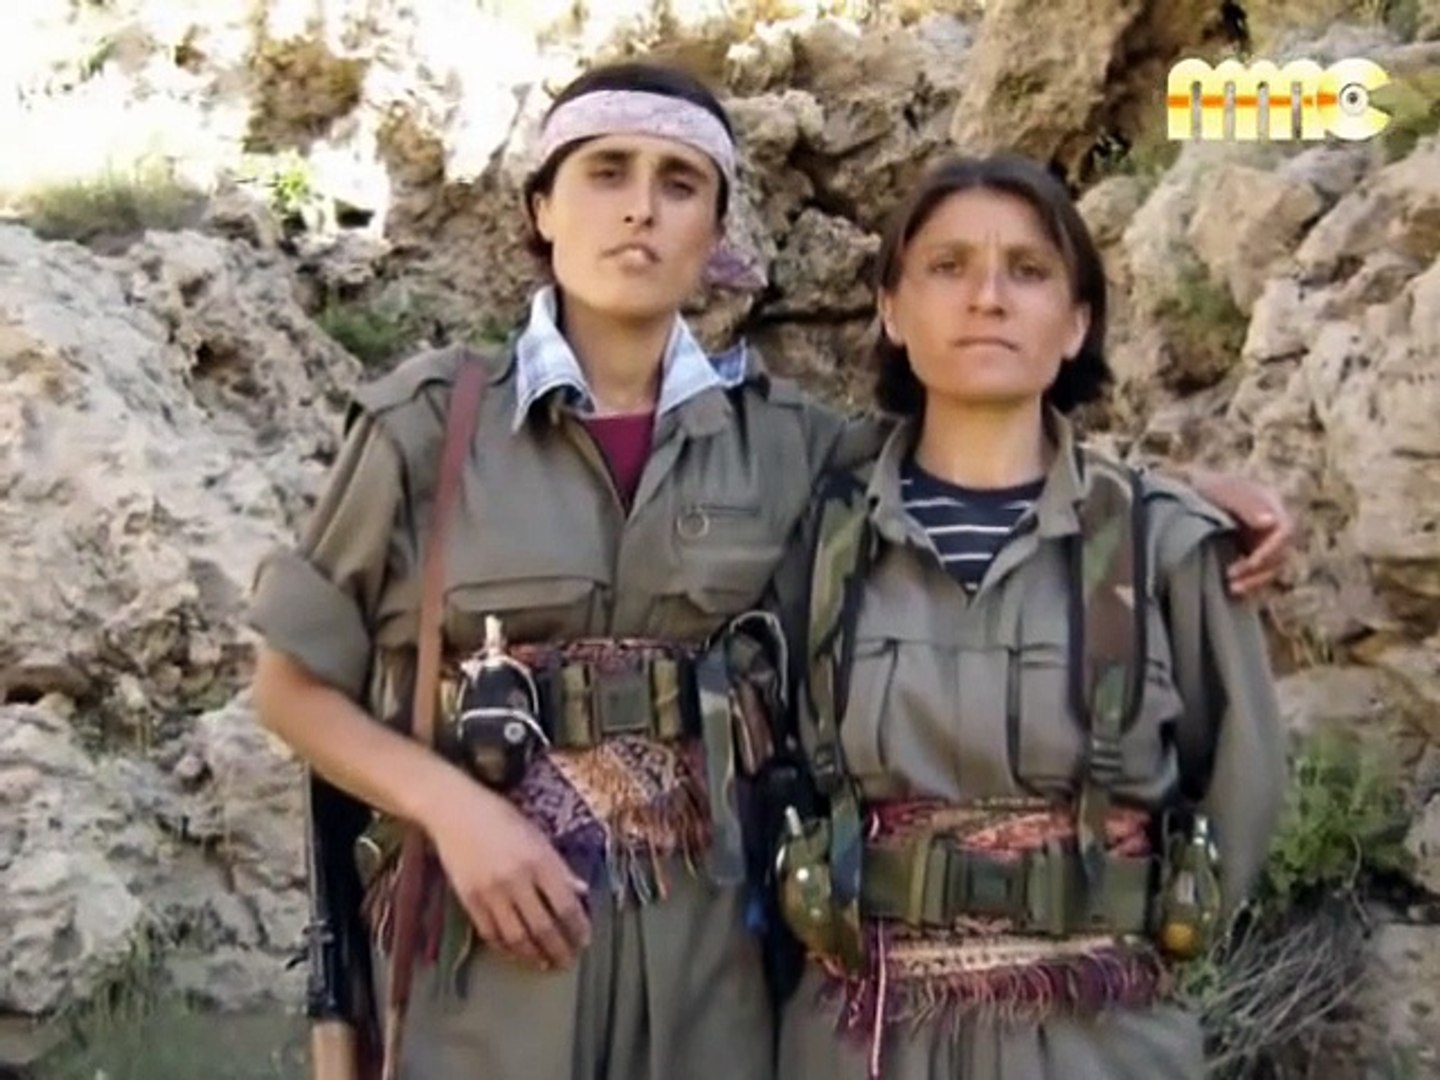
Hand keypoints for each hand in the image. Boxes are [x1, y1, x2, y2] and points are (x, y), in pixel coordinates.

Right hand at [423, 775, 590, 969]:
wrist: (454, 811)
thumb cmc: (501, 818)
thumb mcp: (538, 836)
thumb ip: (560, 867)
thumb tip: (582, 892)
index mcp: (540, 860)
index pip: (566, 906)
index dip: (578, 928)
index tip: (584, 940)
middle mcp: (517, 879)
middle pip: (543, 927)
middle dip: (559, 949)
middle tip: (568, 960)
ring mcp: (491, 892)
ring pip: (517, 937)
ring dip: (534, 955)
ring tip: (545, 962)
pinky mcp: (469, 900)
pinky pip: (491, 933)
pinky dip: (506, 948)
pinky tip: (517, 952)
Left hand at [1187, 468, 1294, 597]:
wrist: (1185, 490)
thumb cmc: (1203, 487)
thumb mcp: (1220, 490)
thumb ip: (1245, 504)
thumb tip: (1271, 521)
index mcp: (1271, 504)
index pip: (1285, 531)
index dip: (1272, 550)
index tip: (1251, 563)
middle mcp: (1272, 523)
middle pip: (1281, 553)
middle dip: (1260, 571)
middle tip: (1233, 581)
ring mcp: (1262, 539)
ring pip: (1271, 567)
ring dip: (1255, 581)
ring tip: (1231, 589)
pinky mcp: (1250, 552)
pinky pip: (1258, 573)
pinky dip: (1248, 582)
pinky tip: (1231, 591)